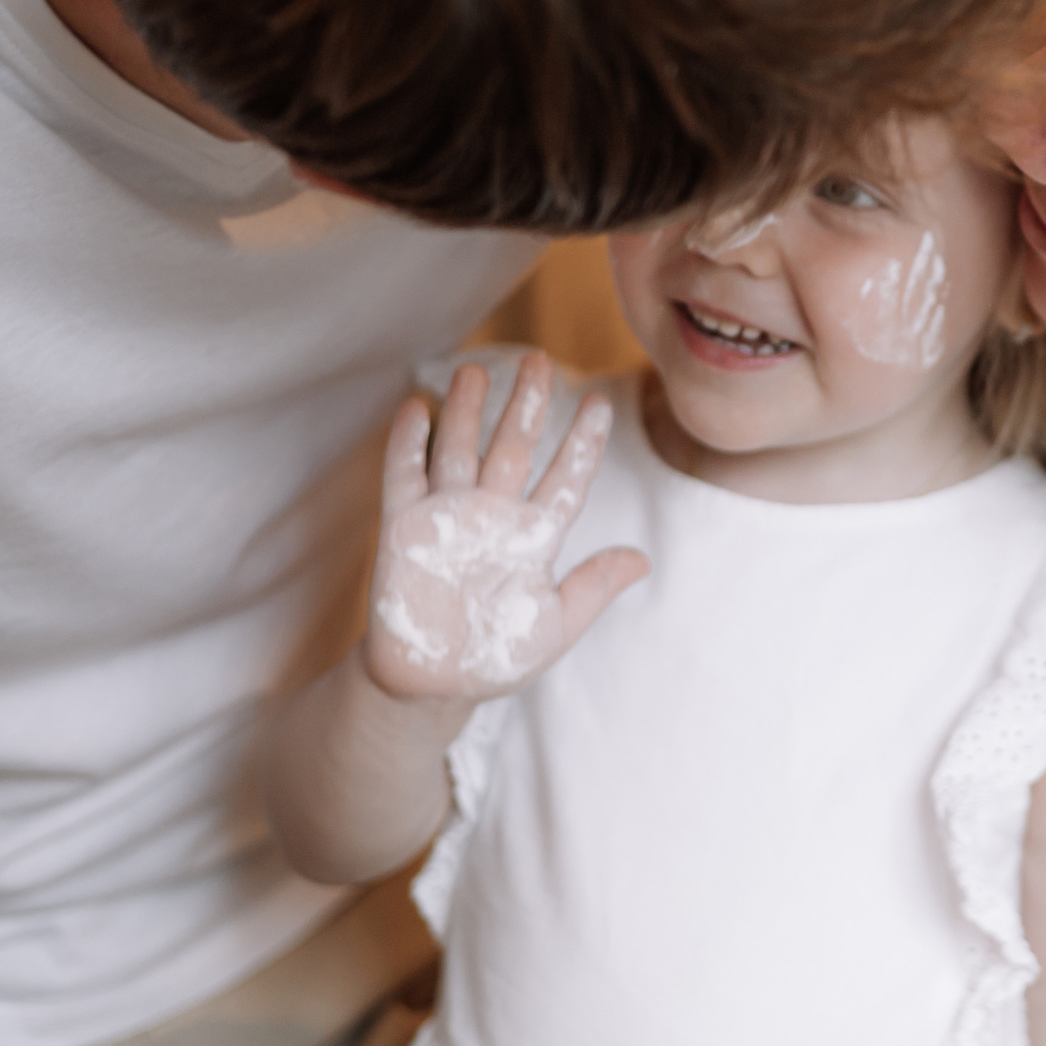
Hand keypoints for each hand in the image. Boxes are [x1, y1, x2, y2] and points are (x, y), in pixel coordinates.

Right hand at [361, 353, 646, 703]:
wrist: (430, 686)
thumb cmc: (495, 657)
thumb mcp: (555, 626)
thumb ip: (593, 588)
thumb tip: (644, 560)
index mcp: (533, 537)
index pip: (565, 479)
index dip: (582, 443)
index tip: (600, 403)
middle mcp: (493, 516)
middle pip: (512, 447)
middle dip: (525, 404)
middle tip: (538, 360)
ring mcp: (447, 519)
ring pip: (459, 451)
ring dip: (465, 411)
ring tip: (475, 369)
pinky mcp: (402, 531)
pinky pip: (404, 479)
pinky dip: (407, 445)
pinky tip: (413, 409)